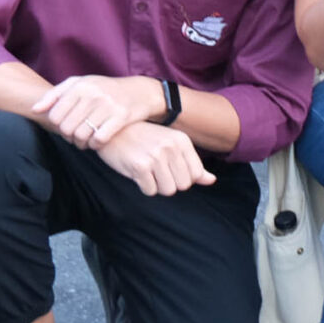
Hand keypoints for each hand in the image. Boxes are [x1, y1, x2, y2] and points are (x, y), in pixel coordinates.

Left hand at [33, 74, 158, 148]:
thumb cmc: (104, 89)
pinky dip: (95, 145)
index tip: (66, 126)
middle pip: (66, 128)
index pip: (54, 116)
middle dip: (69, 137)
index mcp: (80, 86)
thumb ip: (55, 95)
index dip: (57, 126)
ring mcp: (107, 105)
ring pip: (81, 135)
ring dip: (81, 143)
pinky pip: (99, 139)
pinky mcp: (121, 117)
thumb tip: (34, 109)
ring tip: (85, 141)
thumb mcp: (80, 85)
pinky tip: (97, 142)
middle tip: (76, 137)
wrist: (139, 92)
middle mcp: (92, 94)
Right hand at [96, 121, 216, 197]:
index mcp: (182, 140)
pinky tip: (136, 172)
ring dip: (157, 186)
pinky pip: (150, 191)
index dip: (182, 177)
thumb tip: (212, 180)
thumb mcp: (170, 145)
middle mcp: (171, 147)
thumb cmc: (142, 138)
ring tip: (147, 171)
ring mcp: (156, 156)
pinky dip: (143, 186)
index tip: (169, 168)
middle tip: (155, 170)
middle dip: (170, 183)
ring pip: (168, 190)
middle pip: (183, 185)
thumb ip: (192, 164)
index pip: (196, 174)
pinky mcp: (140, 166)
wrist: (111, 131)